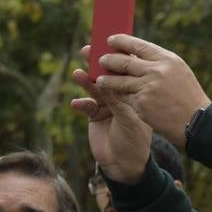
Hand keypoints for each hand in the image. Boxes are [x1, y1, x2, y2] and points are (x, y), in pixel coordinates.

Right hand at [71, 55, 153, 184]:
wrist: (126, 166)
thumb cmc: (136, 142)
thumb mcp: (129, 120)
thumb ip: (117, 101)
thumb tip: (106, 81)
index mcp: (135, 94)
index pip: (126, 72)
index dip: (117, 58)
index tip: (107, 44)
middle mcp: (121, 97)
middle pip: (108, 76)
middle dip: (97, 64)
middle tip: (86, 51)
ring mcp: (107, 106)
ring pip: (95, 89)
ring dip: (85, 81)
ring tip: (77, 74)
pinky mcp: (95, 116)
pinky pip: (86, 106)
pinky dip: (81, 104)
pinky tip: (76, 103)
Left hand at [86, 35, 210, 147]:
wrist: (198, 122)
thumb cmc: (189, 98)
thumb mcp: (179, 73)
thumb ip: (160, 64)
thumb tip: (137, 56)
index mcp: (167, 60)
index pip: (138, 45)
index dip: (121, 41)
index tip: (110, 40)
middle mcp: (156, 71)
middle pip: (124, 61)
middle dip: (108, 60)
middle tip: (101, 60)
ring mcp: (148, 87)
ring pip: (119, 81)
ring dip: (106, 80)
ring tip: (100, 80)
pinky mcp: (142, 104)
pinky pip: (123, 97)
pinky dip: (115, 96)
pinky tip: (111, 96)